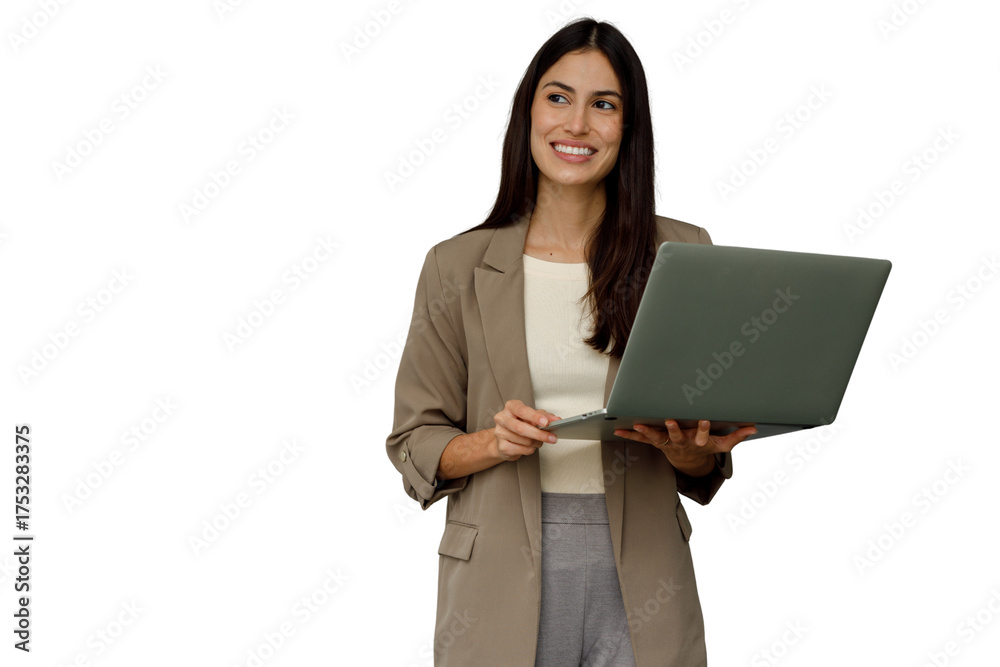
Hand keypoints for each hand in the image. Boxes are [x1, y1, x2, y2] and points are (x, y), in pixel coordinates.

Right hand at [491, 399, 560, 461]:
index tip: (546, 423)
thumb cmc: (521, 423)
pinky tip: (531, 446)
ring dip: (536, 442)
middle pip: (521, 428)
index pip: (522, 410)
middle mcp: (502, 418)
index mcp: (511, 407)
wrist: (506, 439)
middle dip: (539, 434)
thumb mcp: (534, 416)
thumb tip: (556, 420)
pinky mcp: (501, 446)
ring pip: (523, 440)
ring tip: (540, 441)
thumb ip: (545, 416)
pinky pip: (521, 450)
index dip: (534, 417)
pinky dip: (530, 449)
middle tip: (552, 437)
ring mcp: (500, 433)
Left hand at [614, 420, 756, 475]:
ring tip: (638, 425)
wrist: (689, 462)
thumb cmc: (705, 447)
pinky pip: (641, 440)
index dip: (704, 429)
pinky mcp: (656, 442)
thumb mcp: (722, 444)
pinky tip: (618, 431)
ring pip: (656, 437)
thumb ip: (737, 436)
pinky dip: (630, 435)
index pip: (703, 435)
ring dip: (647, 432)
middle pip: (677, 436)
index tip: (704, 420)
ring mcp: (667, 443)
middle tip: (670, 421)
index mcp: (698, 442)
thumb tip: (754, 427)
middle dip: (674, 429)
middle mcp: (682, 442)